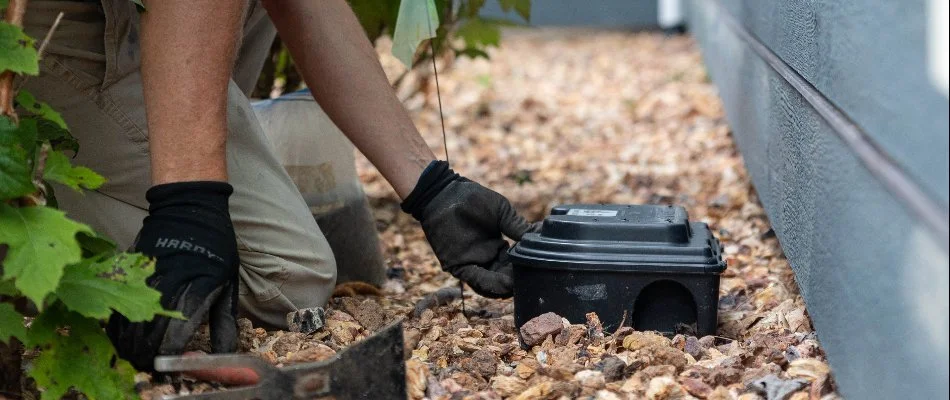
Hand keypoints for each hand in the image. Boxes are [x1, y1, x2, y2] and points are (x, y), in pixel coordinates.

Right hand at [106, 181, 239, 370]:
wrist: (188, 206)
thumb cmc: (215, 246)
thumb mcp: (228, 282)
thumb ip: (223, 321)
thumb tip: (225, 353)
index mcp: (194, 291)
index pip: (174, 337)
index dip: (170, 357)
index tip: (171, 366)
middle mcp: (165, 286)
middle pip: (146, 336)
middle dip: (147, 356)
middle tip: (151, 365)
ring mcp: (143, 277)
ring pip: (126, 323)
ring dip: (129, 344)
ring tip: (137, 355)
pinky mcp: (128, 269)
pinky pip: (115, 304)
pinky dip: (117, 324)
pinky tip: (124, 335)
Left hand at [402, 161, 538, 297]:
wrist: (446, 193)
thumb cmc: (474, 199)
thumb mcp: (503, 213)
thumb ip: (519, 227)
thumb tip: (542, 237)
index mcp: (498, 248)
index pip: (514, 265)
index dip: (526, 269)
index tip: (540, 270)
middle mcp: (486, 259)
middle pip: (504, 278)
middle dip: (517, 282)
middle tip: (532, 282)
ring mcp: (472, 263)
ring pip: (491, 284)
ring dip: (505, 287)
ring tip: (519, 286)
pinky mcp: (458, 266)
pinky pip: (476, 279)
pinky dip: (490, 284)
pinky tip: (505, 284)